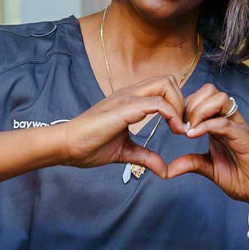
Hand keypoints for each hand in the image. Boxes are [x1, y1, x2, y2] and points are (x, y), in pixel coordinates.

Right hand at [56, 76, 187, 175]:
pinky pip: (157, 103)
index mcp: (131, 100)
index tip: (180, 129)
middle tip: (182, 126)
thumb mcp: (125, 152)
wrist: (66, 146)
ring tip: (179, 129)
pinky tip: (174, 131)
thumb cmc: (89, 146)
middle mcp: (131, 93)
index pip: (163, 88)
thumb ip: (146, 156)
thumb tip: (164, 169)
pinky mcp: (125, 108)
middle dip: (182, 101)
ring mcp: (127, 98)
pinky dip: (172, 115)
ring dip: (179, 106)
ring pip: (166, 84)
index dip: (178, 105)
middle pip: (169, 80)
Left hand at [165, 84, 248, 212]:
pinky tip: (193, 135)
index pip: (202, 97)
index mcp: (220, 123)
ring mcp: (238, 127)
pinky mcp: (245, 138)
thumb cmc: (240, 178)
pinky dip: (206, 126)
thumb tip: (169, 169)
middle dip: (190, 104)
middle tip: (181, 125)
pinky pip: (224, 123)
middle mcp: (230, 120)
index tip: (174, 124)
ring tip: (189, 130)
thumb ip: (191, 163)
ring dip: (199, 111)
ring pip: (220, 99)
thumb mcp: (209, 169)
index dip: (185, 105)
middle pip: (210, 90)